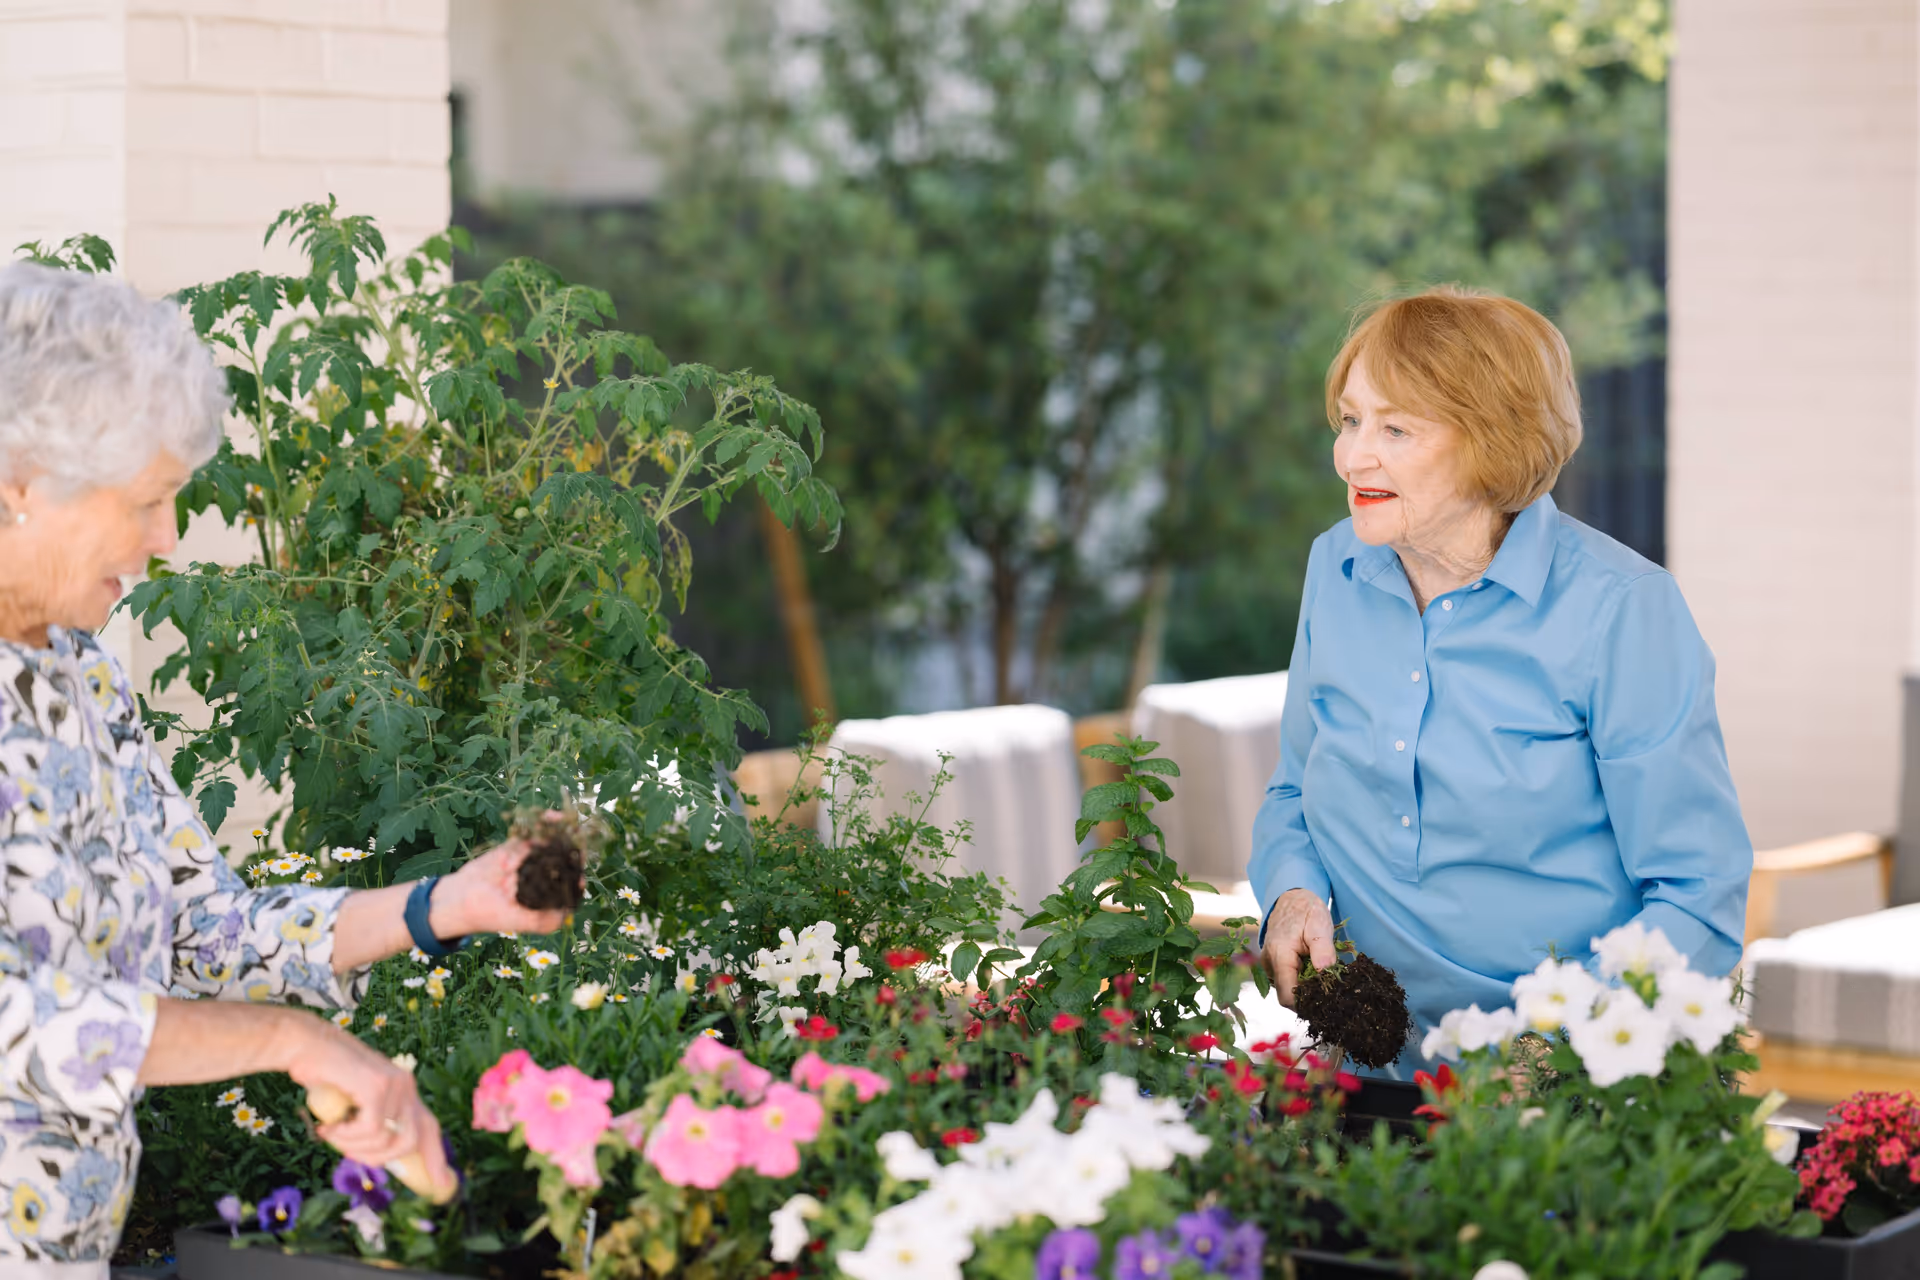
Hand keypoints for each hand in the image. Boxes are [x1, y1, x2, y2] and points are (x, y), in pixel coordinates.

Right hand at [280, 1016, 454, 1194]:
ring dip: (356, 1147)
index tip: (442, 1184)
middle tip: (348, 1151)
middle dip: (381, 1158)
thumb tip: (381, 1158)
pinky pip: (371, 1129)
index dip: (436, 1157)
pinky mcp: (379, 1086)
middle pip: (412, 1141)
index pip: (429, 1127)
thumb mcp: (354, 1105)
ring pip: (388, 1140)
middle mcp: (406, 1086)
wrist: (305, 1045)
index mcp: (404, 1092)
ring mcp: (396, 1084)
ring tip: (332, 1134)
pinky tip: (329, 1125)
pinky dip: (346, 1135)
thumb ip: (372, 1124)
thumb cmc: (324, 1077)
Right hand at [431, 823, 573, 939]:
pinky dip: (544, 824)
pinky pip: (533, 833)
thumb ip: (544, 921)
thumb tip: (569, 914)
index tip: (581, 868)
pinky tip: (553, 816)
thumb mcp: (519, 923)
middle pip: (564, 860)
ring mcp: (530, 860)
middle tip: (580, 838)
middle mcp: (543, 877)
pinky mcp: (516, 847)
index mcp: (547, 896)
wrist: (461, 898)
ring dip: (562, 834)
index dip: (578, 875)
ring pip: (551, 844)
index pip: (570, 884)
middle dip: (573, 849)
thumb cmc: (490, 914)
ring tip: (572, 824)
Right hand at [1262, 888, 1335, 1007]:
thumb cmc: (1306, 910)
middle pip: (1287, 995)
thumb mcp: (1320, 925)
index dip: (1306, 1003)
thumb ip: (1323, 950)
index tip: (1326, 998)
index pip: (1287, 995)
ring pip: (1286, 989)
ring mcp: (1267, 965)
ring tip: (1319, 972)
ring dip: (1304, 987)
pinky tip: (1311, 968)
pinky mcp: (1270, 965)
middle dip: (1308, 995)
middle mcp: (1268, 963)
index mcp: (1279, 955)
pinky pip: (1284, 981)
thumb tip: (1325, 973)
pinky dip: (1299, 980)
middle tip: (1328, 985)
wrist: (1291, 898)